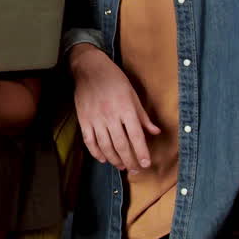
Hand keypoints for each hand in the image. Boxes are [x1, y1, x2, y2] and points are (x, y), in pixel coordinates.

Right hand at [69, 44, 160, 175]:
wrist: (89, 68)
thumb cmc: (114, 79)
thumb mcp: (132, 94)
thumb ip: (142, 116)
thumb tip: (155, 131)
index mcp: (125, 108)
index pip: (135, 135)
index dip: (141, 152)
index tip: (146, 163)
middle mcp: (110, 115)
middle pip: (121, 145)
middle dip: (130, 160)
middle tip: (135, 170)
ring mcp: (95, 119)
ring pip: (105, 146)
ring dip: (114, 159)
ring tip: (122, 166)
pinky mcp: (83, 120)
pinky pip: (89, 141)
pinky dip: (96, 152)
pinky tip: (103, 159)